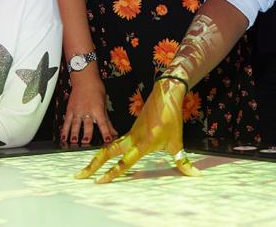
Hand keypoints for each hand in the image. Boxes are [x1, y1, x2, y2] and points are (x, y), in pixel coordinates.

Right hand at [61, 68, 117, 144]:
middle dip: (87, 135)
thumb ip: (107, 120)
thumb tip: (114, 132)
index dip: (105, 133)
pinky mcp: (70, 110)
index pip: (103, 123)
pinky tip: (63, 138)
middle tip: (86, 143)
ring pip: (75, 124)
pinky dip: (64, 130)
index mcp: (98, 109)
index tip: (107, 140)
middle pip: (87, 125)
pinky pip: (66, 121)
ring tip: (74, 142)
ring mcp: (77, 111)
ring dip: (74, 134)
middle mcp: (87, 111)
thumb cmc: (96, 89)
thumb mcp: (104, 104)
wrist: (84, 78)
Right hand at [76, 78, 198, 182]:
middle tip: (80, 175)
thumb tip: (195, 175)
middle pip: (107, 153)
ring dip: (97, 158)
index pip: (124, 162)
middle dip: (93, 165)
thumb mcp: (177, 142)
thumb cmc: (171, 118)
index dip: (112, 173)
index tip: (99, 181)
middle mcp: (132, 139)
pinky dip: (107, 151)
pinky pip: (116, 143)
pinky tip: (103, 158)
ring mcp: (129, 134)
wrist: (165, 95)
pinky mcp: (130, 130)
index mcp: (142, 144)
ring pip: (109, 147)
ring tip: (87, 169)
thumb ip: (183, 162)